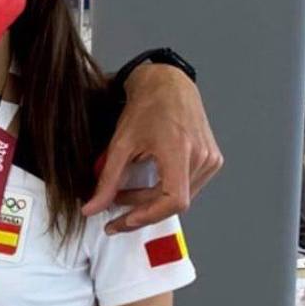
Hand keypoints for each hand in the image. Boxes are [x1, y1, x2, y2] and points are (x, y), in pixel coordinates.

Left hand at [84, 63, 222, 232]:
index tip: (123, 221)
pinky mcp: (212, 159)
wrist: (168, 84)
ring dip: (151, 201)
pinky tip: (145, 185)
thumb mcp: (121, 144)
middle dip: (141, 210)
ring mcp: (210, 159)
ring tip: (125, 195)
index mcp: (180, 151)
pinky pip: (188, 187)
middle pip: (173, 202)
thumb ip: (107, 180)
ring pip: (181, 197)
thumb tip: (93, 207)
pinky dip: (164, 191)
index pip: (173, 200)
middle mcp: (202, 157)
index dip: (147, 216)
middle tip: (114, 212)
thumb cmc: (148, 106)